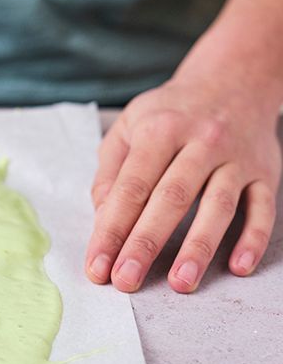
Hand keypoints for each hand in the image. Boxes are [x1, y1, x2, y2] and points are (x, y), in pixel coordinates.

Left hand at [85, 32, 281, 293]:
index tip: (98, 265)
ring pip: (219, 206)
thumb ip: (111, 172)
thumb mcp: (129, 126)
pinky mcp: (266, 171)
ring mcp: (237, 157)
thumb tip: (102, 216)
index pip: (130, 187)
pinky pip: (263, 207)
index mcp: (158, 130)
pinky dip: (254, 238)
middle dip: (146, 243)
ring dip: (199, 247)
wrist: (233, 79)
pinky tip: (239, 267)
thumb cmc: (169, 113)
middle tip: (127, 281)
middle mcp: (200, 141)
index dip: (111, 229)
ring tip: (180, 284)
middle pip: (171, 199)